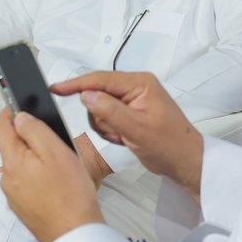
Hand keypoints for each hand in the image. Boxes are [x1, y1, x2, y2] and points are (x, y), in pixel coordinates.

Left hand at [0, 110, 103, 241]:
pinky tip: (57, 184)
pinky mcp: (23, 208)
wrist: (75, 235)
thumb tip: (19, 117)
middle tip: (53, 140)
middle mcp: (7, 179)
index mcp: (12, 162)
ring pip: (21, 166)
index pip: (1, 127)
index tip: (18, 103)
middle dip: (29, 139)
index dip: (9, 111)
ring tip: (60, 167)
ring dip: (35, 160)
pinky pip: (27, 184)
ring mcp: (14, 196)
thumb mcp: (56, 151)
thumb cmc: (71, 196)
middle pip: (12, 147)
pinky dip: (38, 178)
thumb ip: (34, 130)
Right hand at [51, 71, 204, 198]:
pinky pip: (106, 119)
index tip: (56, 88)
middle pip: (98, 94)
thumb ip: (109, 110)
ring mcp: (132, 101)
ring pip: (100, 109)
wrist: (185, 162)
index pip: (100, 79)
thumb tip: (86, 95)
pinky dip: (111, 131)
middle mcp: (135, 88)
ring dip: (107, 127)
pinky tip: (126, 139)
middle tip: (118, 132)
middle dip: (102, 117)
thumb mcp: (136, 129)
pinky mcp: (129, 113)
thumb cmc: (171, 145)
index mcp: (140, 83)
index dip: (76, 84)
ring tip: (125, 137)